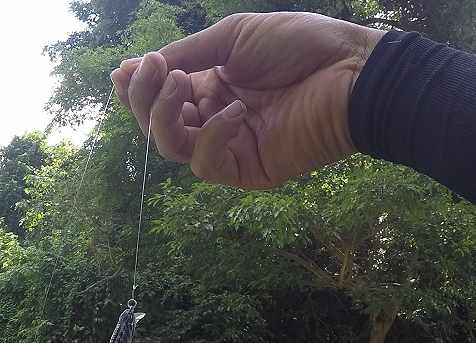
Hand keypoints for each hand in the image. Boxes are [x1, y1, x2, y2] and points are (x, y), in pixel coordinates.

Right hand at [111, 12, 382, 189]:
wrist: (350, 73)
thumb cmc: (300, 47)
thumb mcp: (231, 38)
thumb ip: (184, 55)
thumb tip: (130, 68)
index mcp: (210, 85)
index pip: (159, 99)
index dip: (137, 89)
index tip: (125, 71)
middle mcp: (215, 118)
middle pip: (159, 126)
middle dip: (147, 99)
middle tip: (156, 71)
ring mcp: (232, 147)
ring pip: (174, 149)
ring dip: (167, 116)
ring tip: (182, 84)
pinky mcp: (249, 171)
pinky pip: (209, 165)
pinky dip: (212, 136)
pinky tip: (232, 111)